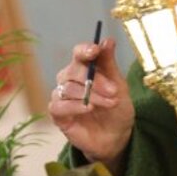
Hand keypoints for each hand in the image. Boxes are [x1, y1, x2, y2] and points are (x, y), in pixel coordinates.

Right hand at [48, 37, 133, 175]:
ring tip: (110, 103)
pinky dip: (75, 106)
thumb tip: (108, 40)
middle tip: (113, 90)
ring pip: (69, 88)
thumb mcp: (118, 84)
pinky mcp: (58, 114)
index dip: (85, 50)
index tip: (95, 51)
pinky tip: (89, 109)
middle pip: (74, 71)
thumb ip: (110, 64)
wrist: (116, 135)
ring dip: (92, 95)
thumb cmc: (116, 107)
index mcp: (85, 68)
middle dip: (96, 80)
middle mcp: (70, 79)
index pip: (79, 53)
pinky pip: (59, 105)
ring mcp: (62, 96)